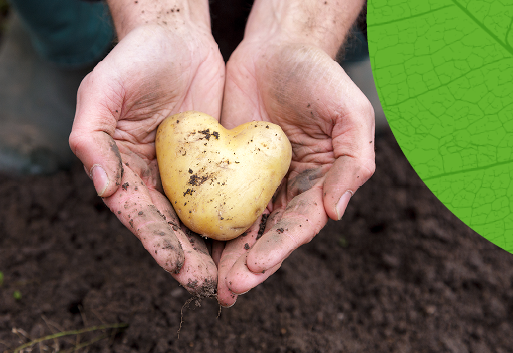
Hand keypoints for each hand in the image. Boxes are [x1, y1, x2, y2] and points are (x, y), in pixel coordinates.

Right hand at [70, 15, 224, 295]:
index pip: (139, 215)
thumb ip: (91, 138)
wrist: (174, 36)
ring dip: (214, 249)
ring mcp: (185, 174)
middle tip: (211, 286)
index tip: (177, 267)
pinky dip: (235, 217)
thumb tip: (103, 188)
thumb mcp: (101, 92)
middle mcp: (152, 179)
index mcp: (122, 171)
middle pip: (171, 227)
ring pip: (200, 219)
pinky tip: (253, 238)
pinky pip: (226, 194)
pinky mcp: (214, 162)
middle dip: (189, 259)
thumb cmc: (132, 61)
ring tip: (232, 277)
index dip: (157, 242)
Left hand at [215, 0, 374, 306]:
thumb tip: (336, 213)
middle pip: (266, 235)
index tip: (256, 266)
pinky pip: (213, 197)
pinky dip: (204, 221)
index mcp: (318, 185)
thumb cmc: (319, 77)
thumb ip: (352, 163)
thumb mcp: (349, 114)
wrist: (277, 48)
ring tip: (207, 281)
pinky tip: (189, 241)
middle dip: (247, 265)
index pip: (298, 225)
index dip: (279, 248)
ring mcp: (254, 181)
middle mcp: (286, 191)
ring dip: (223, 255)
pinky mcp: (226, 167)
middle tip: (227, 289)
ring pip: (238, 226)